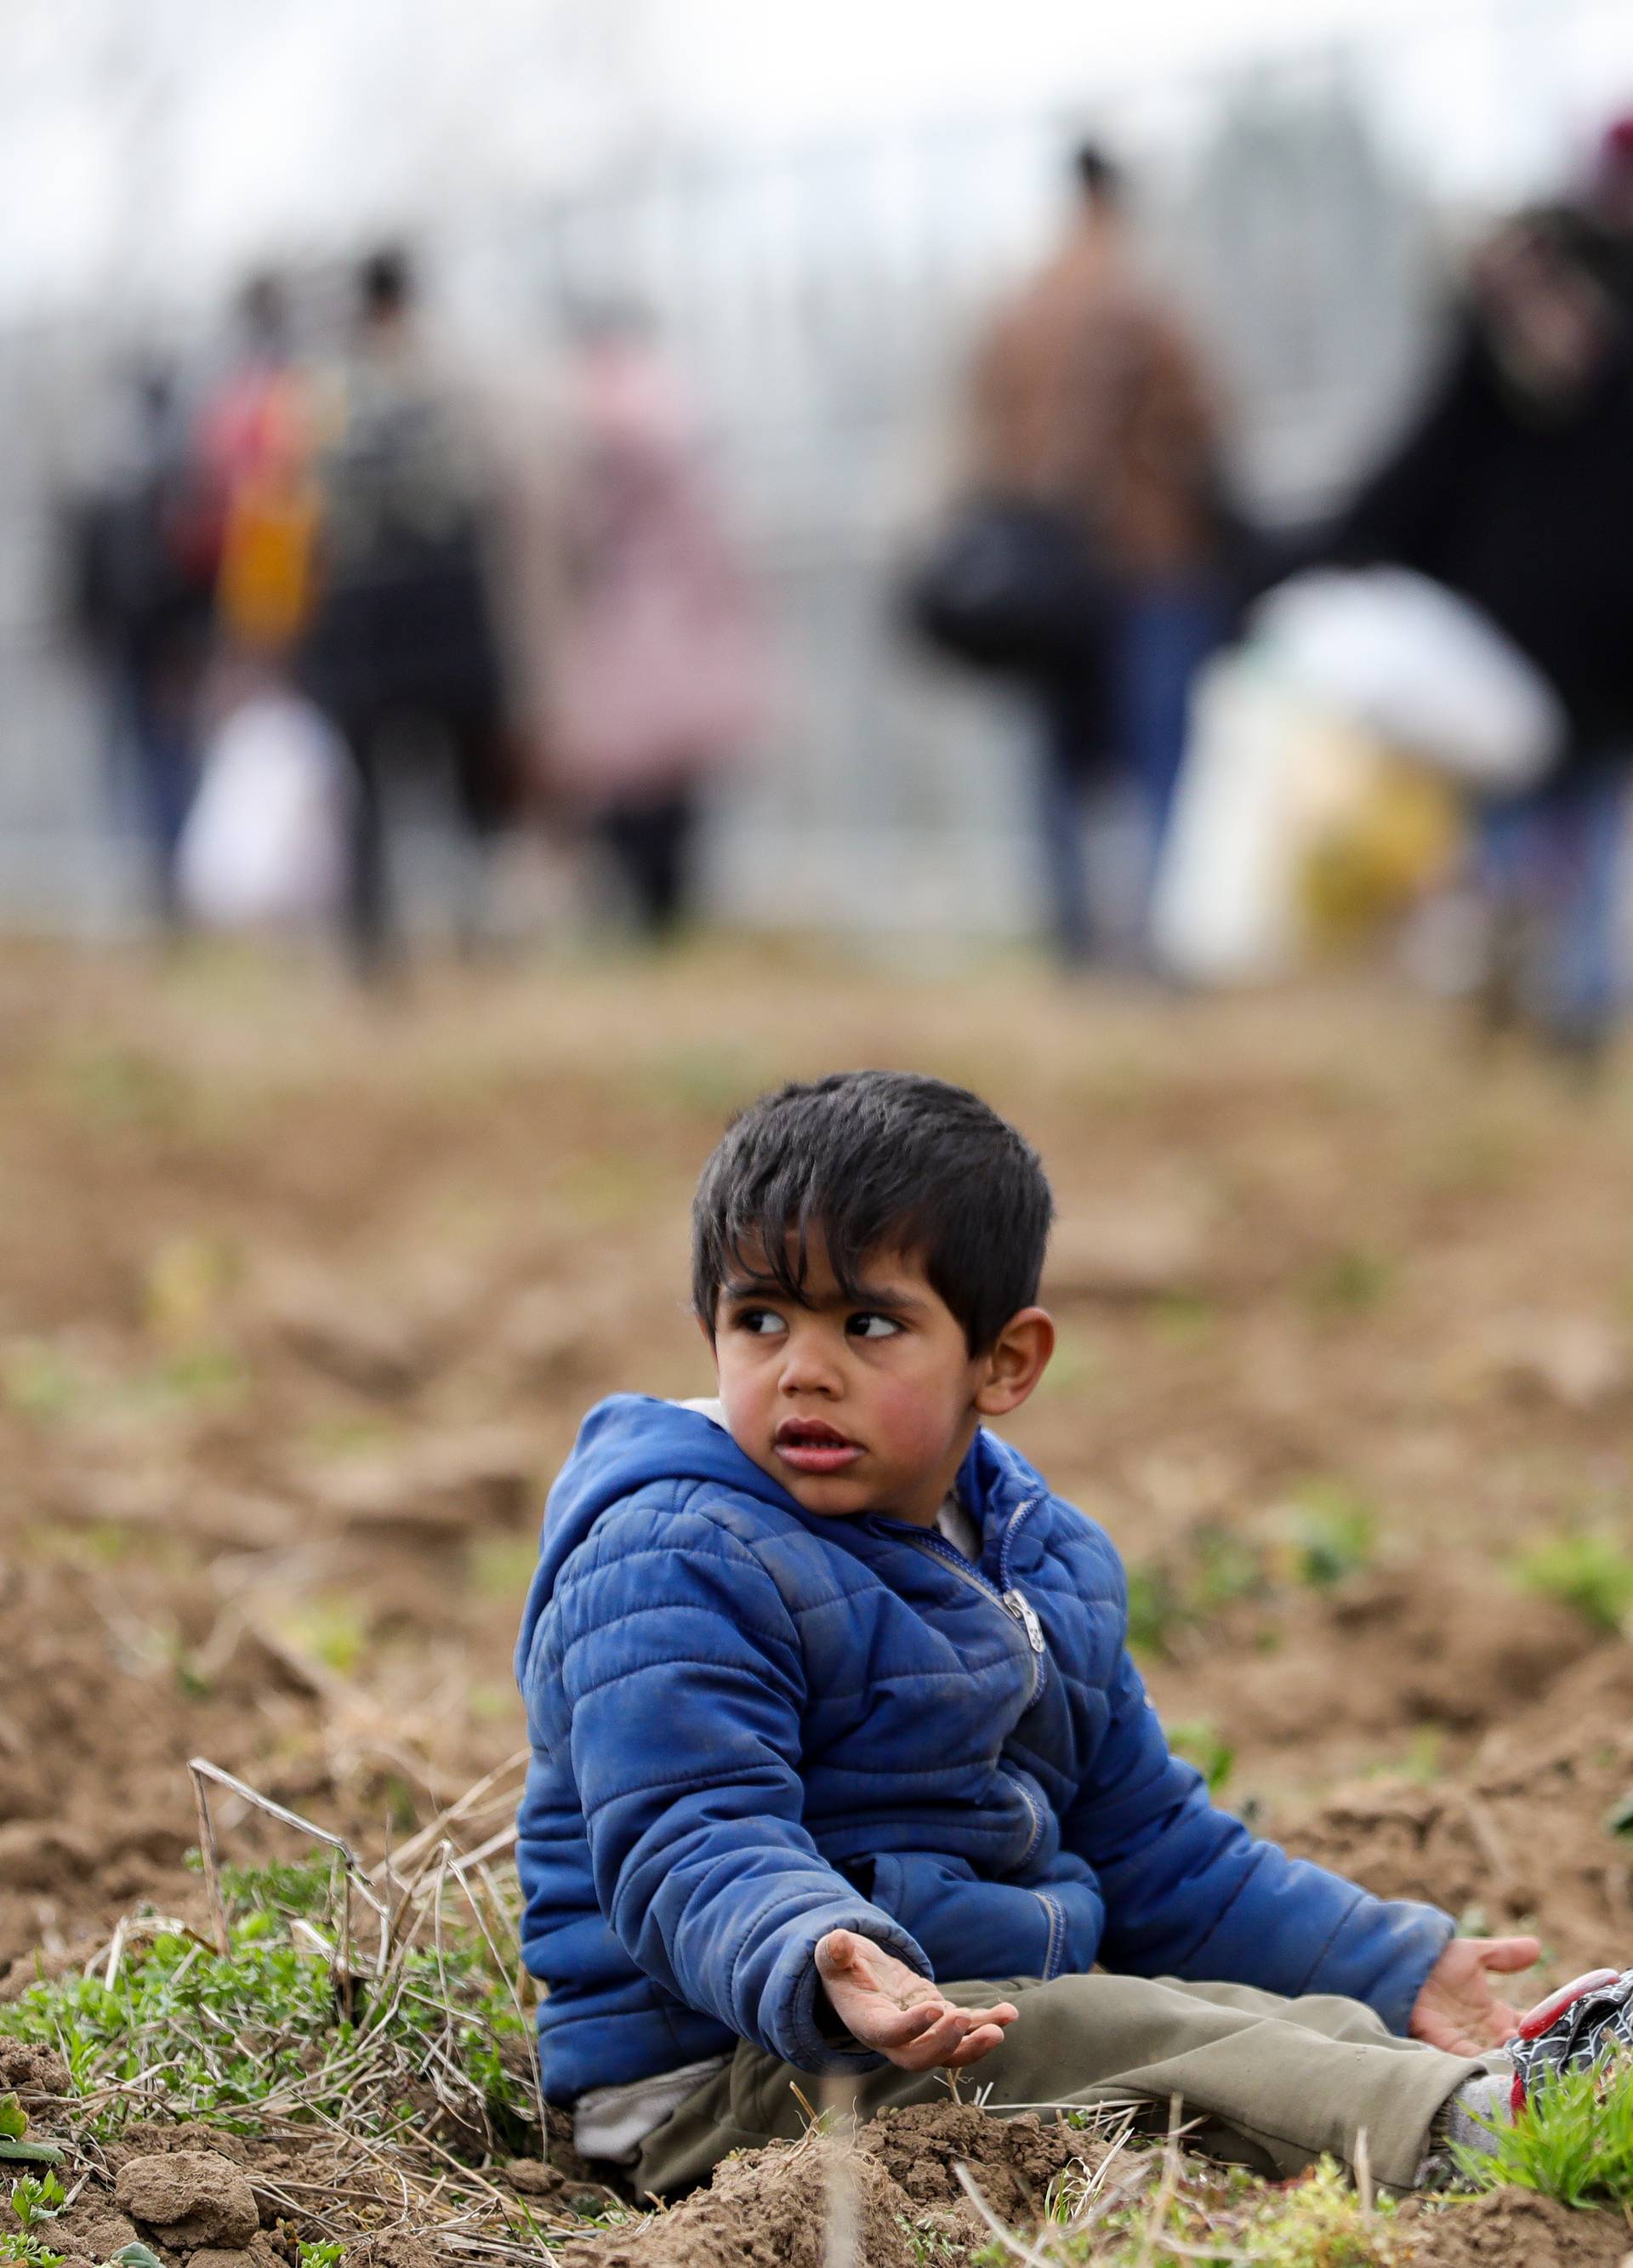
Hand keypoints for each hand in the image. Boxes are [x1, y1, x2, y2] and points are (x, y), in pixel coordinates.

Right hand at [815, 1929, 1017, 2071]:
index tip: (934, 2008)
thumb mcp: (832, 1956)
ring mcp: (921, 2035)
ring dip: (975, 2045)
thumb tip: (838, 1941)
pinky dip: (988, 2024)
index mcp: (868, 2023)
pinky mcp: (940, 2023)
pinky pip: (966, 2031)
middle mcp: (895, 2040)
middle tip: (964, 2019)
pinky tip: (1009, 2013)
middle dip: (946, 2043)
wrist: (860, 1979)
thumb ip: (834, 1951)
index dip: (911, 2027)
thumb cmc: (843, 1967)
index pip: (889, 2034)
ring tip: (1000, 2028)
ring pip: (949, 2054)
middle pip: (921, 2057)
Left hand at [1409, 1935, 1540, 2054]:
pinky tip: (1503, 2056)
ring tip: (1529, 2051)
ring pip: (1499, 2059)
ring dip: (1514, 2057)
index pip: (1529, 2028)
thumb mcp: (1473, 1955)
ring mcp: (1466, 2043)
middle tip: (1553, 2048)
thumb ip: (1504, 1954)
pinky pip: (1472, 2061)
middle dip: (1535, 2051)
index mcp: (1494, 2015)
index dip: (1547, 2028)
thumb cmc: (1434, 1960)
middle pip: (1518, 2050)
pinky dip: (1488, 2062)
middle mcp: (1483, 2034)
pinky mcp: (1445, 2048)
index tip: (1567, 2028)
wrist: (1399, 1965)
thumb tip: (1537, 1946)